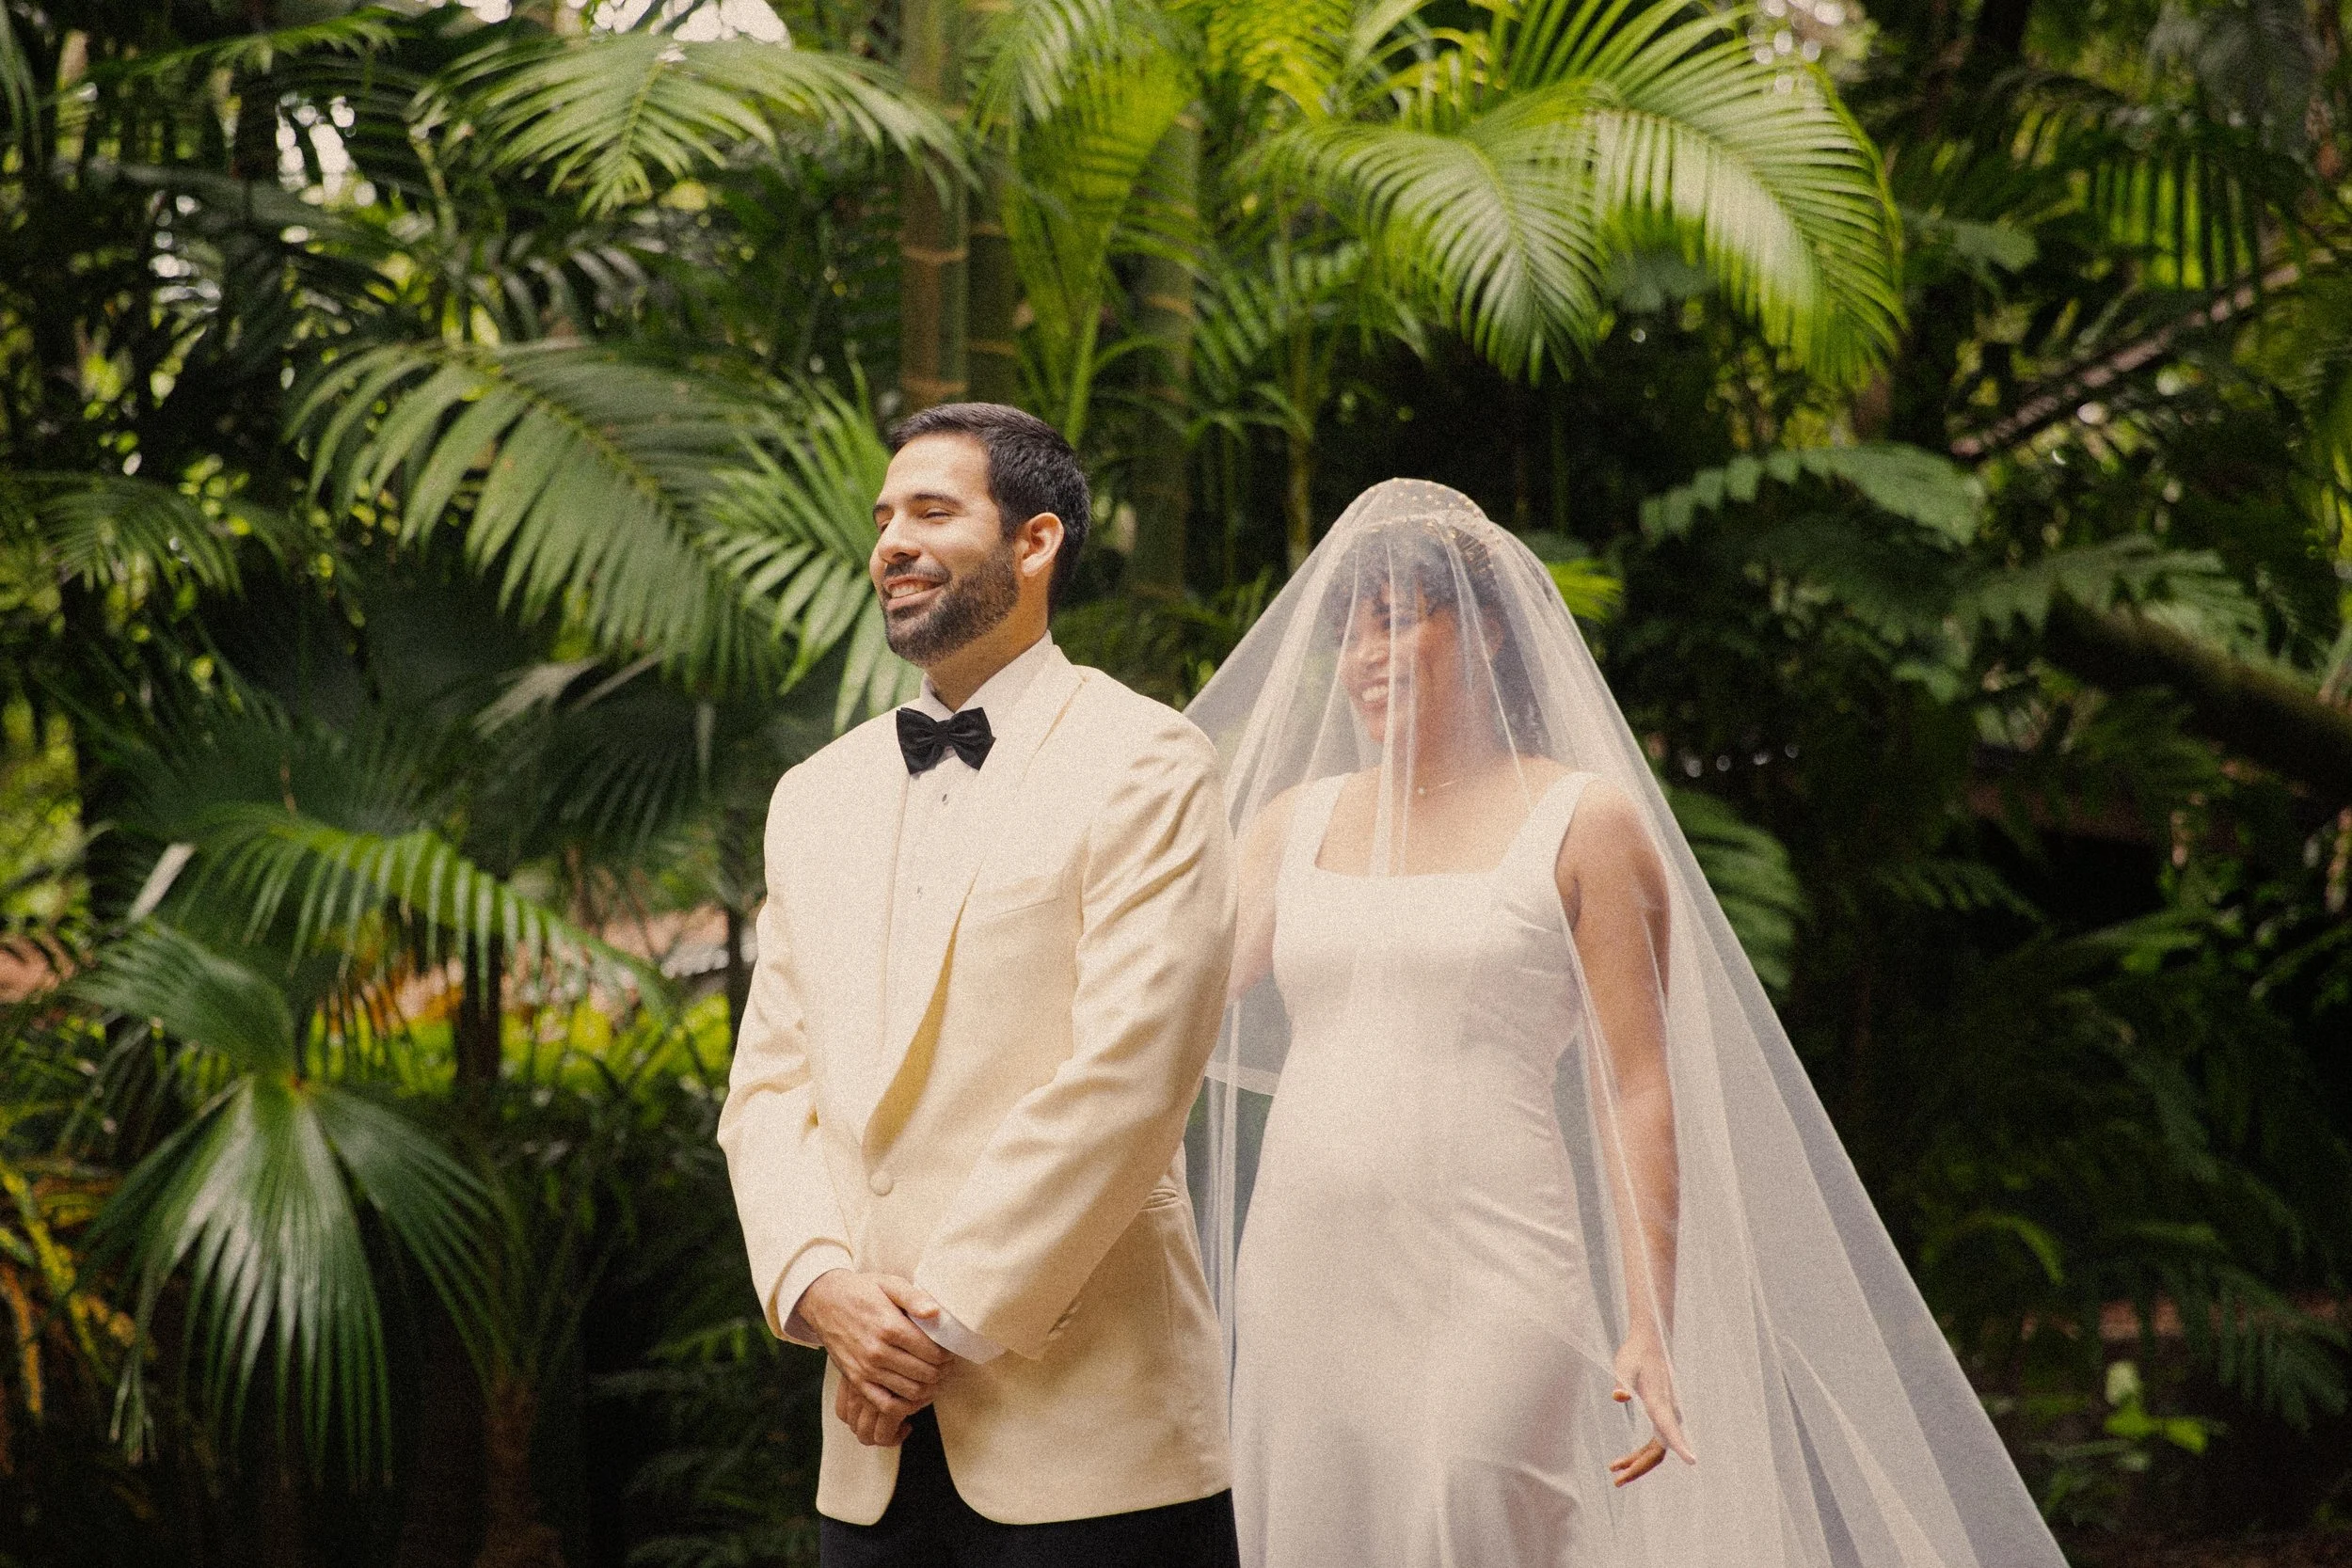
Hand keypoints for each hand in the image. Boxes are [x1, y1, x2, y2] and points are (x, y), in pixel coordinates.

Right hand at [798, 1270, 953, 1433]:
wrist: (823, 1301)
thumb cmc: (861, 1291)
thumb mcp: (889, 1283)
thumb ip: (914, 1297)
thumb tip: (935, 1313)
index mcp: (890, 1326)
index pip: (932, 1351)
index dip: (947, 1354)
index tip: (950, 1350)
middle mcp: (878, 1351)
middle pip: (925, 1373)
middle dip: (942, 1371)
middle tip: (946, 1365)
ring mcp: (866, 1369)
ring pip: (911, 1391)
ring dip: (929, 1387)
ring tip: (934, 1377)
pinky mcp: (856, 1381)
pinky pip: (886, 1405)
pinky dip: (905, 1405)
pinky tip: (913, 1393)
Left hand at [1608, 1333, 1695, 1486]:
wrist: (1649, 1342)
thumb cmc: (1634, 1354)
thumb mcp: (1623, 1366)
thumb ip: (1621, 1381)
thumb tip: (1618, 1395)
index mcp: (1659, 1402)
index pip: (1670, 1429)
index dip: (1681, 1445)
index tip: (1692, 1461)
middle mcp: (1666, 1412)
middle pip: (1659, 1450)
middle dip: (1640, 1468)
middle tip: (1617, 1481)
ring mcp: (1665, 1416)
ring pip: (1655, 1450)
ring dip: (1637, 1464)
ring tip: (1614, 1472)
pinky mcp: (1660, 1415)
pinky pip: (1652, 1443)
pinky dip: (1637, 1454)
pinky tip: (1620, 1461)